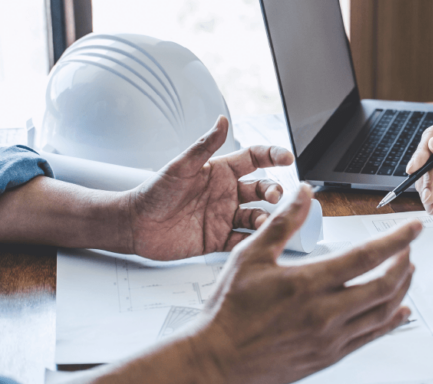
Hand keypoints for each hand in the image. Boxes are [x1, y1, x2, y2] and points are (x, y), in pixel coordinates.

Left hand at [128, 116, 293, 259]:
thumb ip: (204, 145)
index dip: (273, 156)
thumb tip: (222, 119)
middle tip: (275, 197)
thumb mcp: (180, 166)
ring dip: (265, 218)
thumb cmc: (154, 192)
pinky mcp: (219, 239)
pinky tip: (255, 241)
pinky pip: (242, 240)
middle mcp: (227, 193)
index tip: (287, 158)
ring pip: (257, 216)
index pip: (254, 159)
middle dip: (274, 191)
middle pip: (262, 189)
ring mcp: (225, 216)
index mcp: (220, 171)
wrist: (135, 225)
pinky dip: (252, 241)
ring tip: (263, 222)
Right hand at [189, 184, 419, 383]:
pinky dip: (391, 321)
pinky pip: (371, 337)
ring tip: (407, 272)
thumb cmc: (230, 311)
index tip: (413, 227)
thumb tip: (303, 193)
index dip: (397, 239)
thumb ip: (282, 222)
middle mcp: (325, 313)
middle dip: (404, 262)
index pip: (366, 256)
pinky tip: (399, 310)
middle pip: (384, 285)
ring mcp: (330, 338)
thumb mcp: (250, 256)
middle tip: (409, 248)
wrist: (218, 360)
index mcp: (308, 284)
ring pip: (383, 312)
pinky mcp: (329, 355)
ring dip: (402, 289)